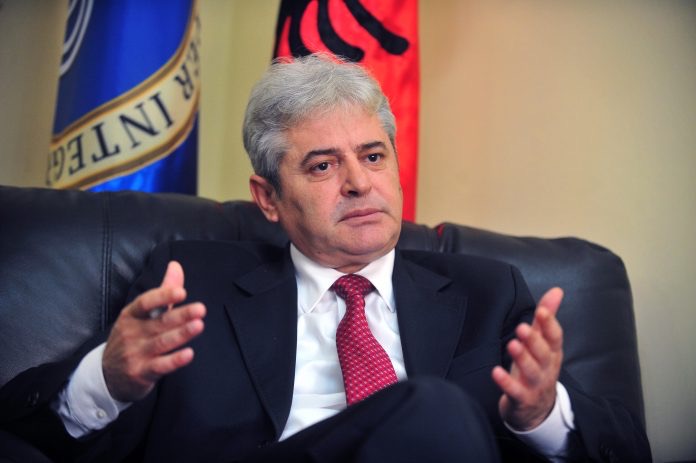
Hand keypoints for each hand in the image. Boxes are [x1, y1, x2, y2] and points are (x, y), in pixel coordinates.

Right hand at [102, 261, 205, 401]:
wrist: (108, 375)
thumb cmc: (132, 338)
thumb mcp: (141, 314)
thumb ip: (163, 291)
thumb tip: (176, 265)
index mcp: (131, 315)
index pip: (146, 303)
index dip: (163, 296)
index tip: (181, 291)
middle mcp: (132, 333)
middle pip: (159, 322)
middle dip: (181, 315)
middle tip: (201, 309)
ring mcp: (136, 353)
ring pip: (162, 342)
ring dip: (181, 334)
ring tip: (199, 325)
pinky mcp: (141, 372)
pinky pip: (160, 366)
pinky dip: (175, 360)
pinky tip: (189, 354)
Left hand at [492, 287, 563, 429]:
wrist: (537, 411)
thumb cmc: (538, 369)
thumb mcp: (543, 343)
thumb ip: (546, 317)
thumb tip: (556, 290)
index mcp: (552, 353)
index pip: (555, 338)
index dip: (549, 324)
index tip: (541, 311)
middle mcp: (546, 369)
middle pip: (543, 354)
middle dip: (534, 341)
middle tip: (522, 328)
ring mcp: (535, 385)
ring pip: (531, 372)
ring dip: (522, 358)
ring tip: (512, 345)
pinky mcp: (522, 399)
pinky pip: (515, 391)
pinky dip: (506, 382)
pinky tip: (495, 372)